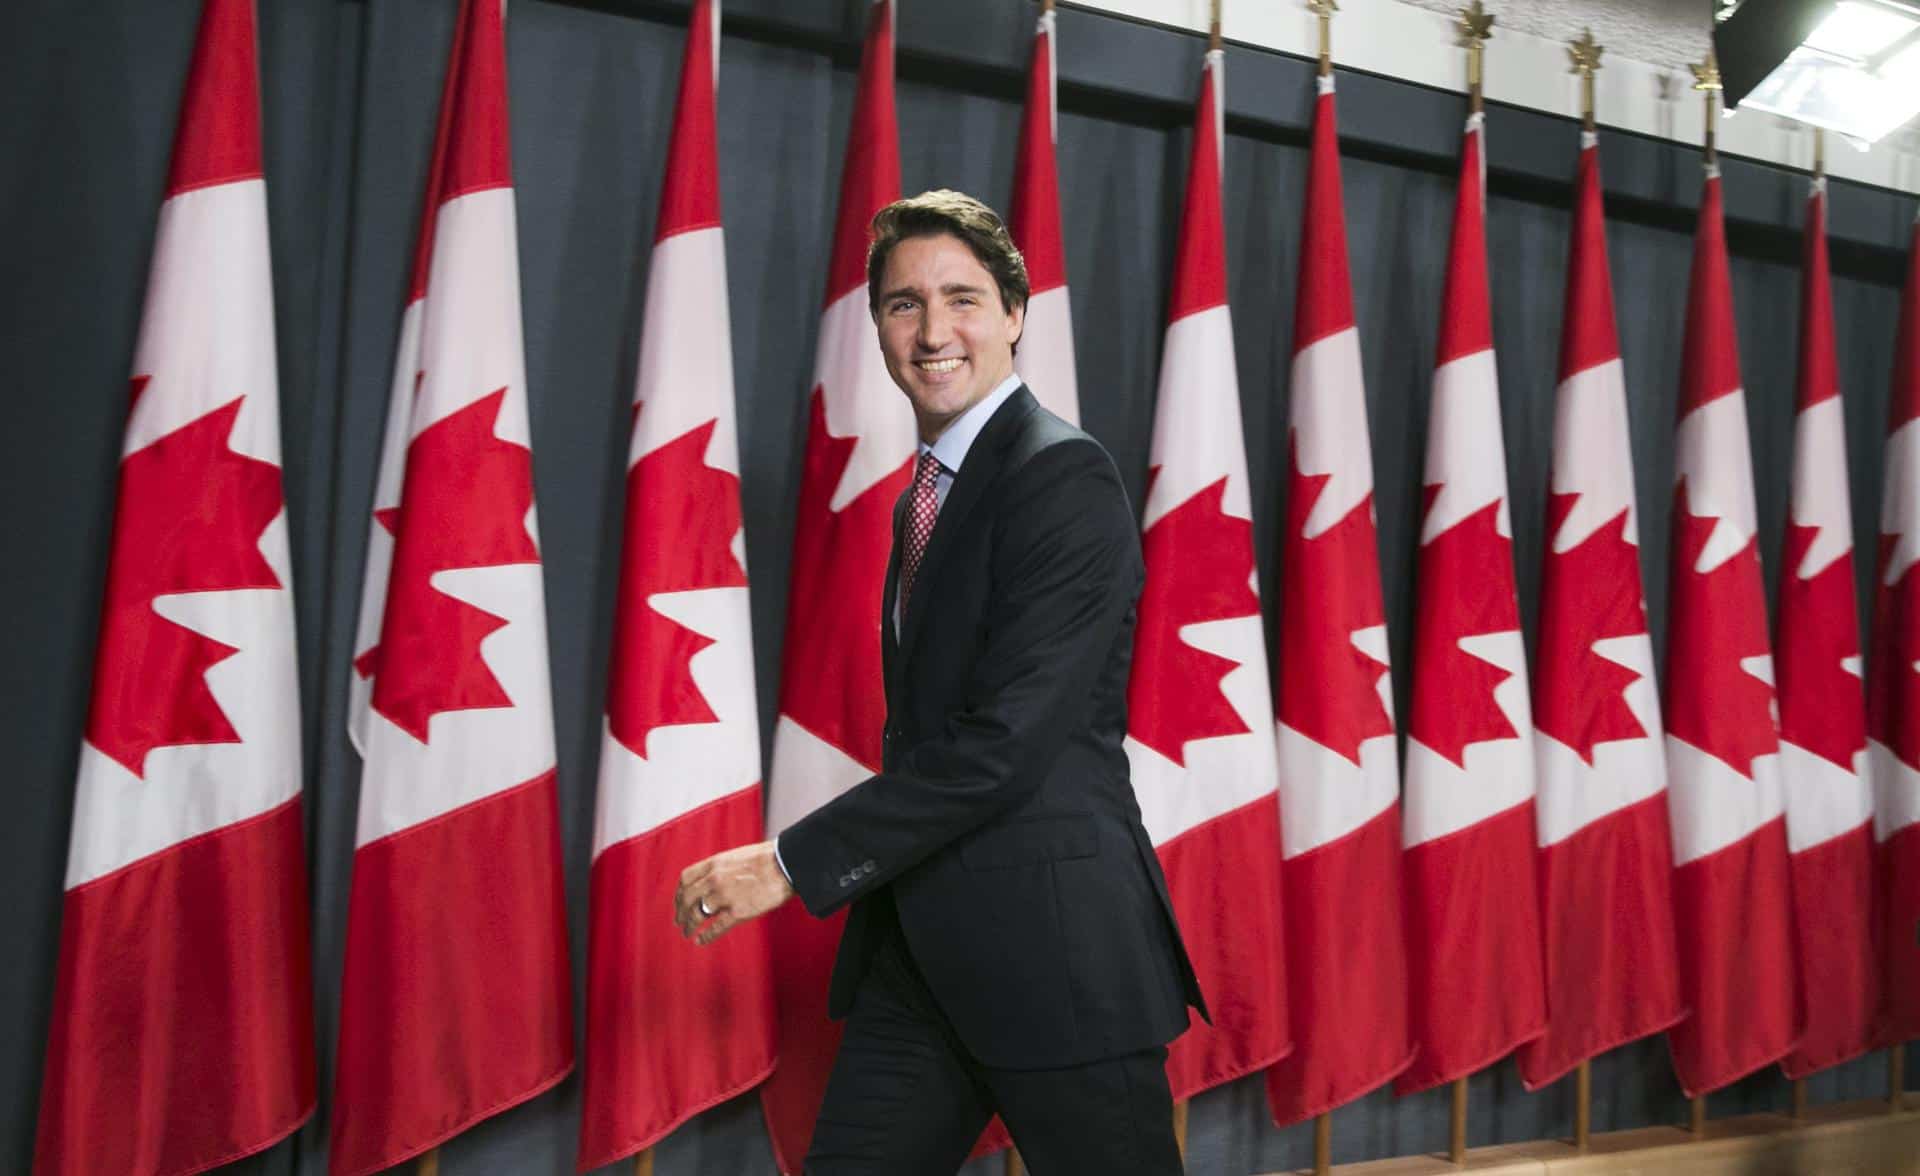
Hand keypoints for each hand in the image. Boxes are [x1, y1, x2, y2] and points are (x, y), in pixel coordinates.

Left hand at [674, 840, 793, 945]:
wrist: (786, 864)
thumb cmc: (766, 858)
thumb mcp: (735, 857)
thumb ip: (720, 868)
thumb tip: (712, 880)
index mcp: (714, 864)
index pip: (685, 879)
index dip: (678, 893)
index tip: (679, 902)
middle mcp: (714, 880)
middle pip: (687, 899)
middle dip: (680, 913)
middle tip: (679, 922)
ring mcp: (725, 896)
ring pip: (697, 914)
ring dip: (689, 925)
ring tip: (687, 932)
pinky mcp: (738, 912)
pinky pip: (716, 927)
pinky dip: (706, 936)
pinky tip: (700, 941)